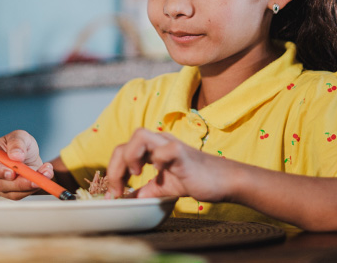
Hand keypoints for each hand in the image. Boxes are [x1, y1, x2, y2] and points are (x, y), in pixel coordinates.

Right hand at [0, 130, 52, 199]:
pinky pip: (20, 195)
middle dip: (18, 182)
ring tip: (45, 173)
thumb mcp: (20, 136)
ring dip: (30, 185)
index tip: (11, 172)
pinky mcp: (8, 192)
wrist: (29, 155)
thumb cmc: (20, 144)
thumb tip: (16, 156)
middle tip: (35, 178)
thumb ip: (17, 143)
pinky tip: (44, 176)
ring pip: (10, 191)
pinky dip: (34, 187)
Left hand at [107, 128, 230, 201]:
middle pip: (126, 142)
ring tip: (135, 175)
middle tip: (119, 190)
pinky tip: (159, 173)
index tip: (114, 194)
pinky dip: (158, 159)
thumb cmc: (196, 180)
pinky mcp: (183, 153)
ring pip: (140, 135)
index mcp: (152, 149)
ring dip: (130, 156)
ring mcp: (171, 145)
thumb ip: (145, 191)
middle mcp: (159, 142)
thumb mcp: (163, 188)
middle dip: (115, 167)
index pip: (122, 150)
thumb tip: (125, 200)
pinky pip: (166, 149)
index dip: (113, 171)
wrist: (223, 181)